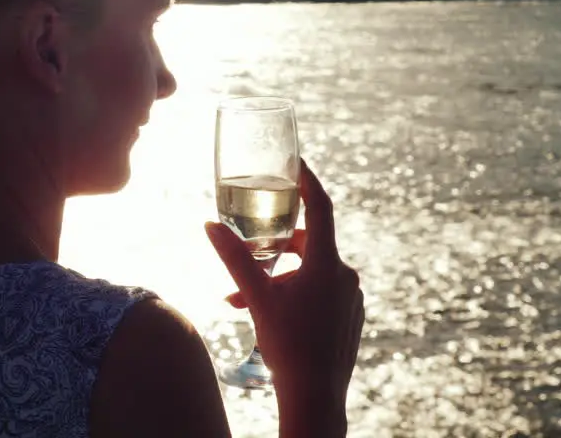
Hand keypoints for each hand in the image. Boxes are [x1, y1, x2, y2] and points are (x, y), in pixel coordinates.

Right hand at [205, 159, 363, 403]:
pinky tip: (273, 317)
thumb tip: (210, 224)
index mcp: (326, 264)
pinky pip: (321, 293)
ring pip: (311, 273)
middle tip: (247, 258)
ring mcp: (350, 297)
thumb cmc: (287, 345)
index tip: (297, 165)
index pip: (321, 207)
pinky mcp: (350, 316)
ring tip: (246, 302)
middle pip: (308, 244)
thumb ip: (235, 258)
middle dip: (274, 250)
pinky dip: (296, 295)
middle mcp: (344, 275)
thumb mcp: (257, 297)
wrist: (315, 397)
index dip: (308, 182)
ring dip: (279, 279)